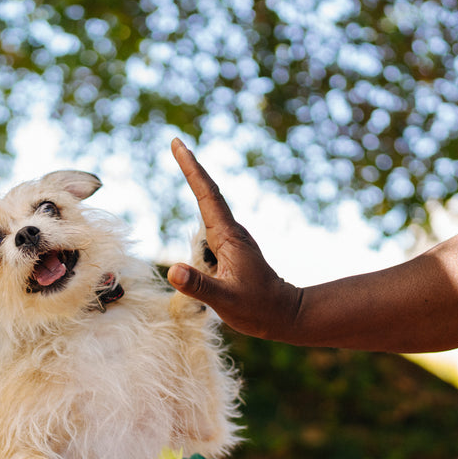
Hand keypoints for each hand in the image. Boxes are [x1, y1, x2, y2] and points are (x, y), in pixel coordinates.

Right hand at [169, 138, 303, 339]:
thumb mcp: (226, 301)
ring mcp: (232, 241)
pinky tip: (195, 230)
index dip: (191, 169)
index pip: (206, 196)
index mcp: (228, 238)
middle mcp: (230, 234)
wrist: (285, 315)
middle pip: (207, 195)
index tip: (178, 145)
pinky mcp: (231, 251)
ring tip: (182, 163)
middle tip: (176, 143)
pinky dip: (199, 219)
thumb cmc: (258, 309)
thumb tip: (172, 271)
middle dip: (192, 169)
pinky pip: (209, 230)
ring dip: (195, 189)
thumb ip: (199, 286)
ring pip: (207, 215)